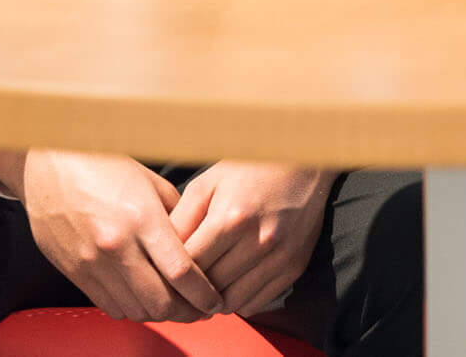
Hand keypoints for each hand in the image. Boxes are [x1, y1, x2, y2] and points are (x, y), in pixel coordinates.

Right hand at [0, 149, 221, 321]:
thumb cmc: (103, 167)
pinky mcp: (74, 272)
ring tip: (175, 306)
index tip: (214, 299)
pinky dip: (131, 309)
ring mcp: (92, 262)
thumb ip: (178, 215)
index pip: (181, 272)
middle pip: (160, 301)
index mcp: (142, 219)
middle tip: (199, 309)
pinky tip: (143, 299)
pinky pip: (109, 305)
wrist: (49, 167)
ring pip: (135, 309)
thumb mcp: (151, 183)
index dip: (203, 293)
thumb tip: (199, 243)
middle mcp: (116, 246)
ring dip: (160, 314)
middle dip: (186, 312)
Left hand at [170, 162, 337, 315]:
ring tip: (202, 290)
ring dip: (212, 301)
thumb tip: (158, 255)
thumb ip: (181, 219)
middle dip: (188, 291)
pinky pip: (255, 303)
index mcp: (231, 219)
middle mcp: (258, 242)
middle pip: (208, 287)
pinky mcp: (294, 267)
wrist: (306, 163)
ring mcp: (279, 257)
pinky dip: (237, 301)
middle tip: (178, 288)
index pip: (188, 266)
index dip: (169, 275)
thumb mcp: (208, 183)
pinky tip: (228, 286)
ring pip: (231, 302)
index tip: (161, 275)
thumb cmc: (250, 170)